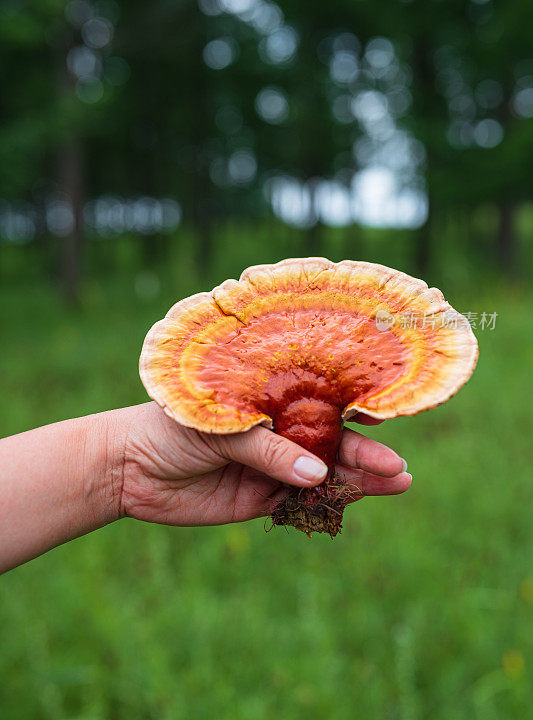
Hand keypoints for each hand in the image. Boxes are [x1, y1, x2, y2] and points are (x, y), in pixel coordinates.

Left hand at [119, 402, 411, 525]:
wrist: (128, 468)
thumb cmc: (170, 425)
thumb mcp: (221, 427)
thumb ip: (267, 450)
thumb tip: (318, 472)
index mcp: (268, 399)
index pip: (318, 402)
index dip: (353, 409)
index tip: (386, 415)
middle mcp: (275, 431)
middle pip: (329, 442)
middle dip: (364, 453)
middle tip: (398, 467)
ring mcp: (271, 466)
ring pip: (322, 473)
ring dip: (358, 480)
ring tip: (396, 483)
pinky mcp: (259, 499)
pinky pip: (300, 500)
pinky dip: (327, 502)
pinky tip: (355, 500)